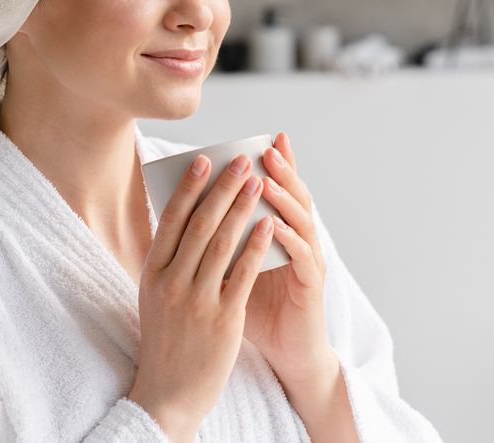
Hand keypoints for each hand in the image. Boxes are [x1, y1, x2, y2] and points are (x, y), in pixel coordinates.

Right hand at [129, 152, 273, 442]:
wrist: (169, 391)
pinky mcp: (222, 318)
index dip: (189, 187)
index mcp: (151, 272)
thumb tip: (182, 216)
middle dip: (223, 187)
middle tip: (242, 160)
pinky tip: (269, 224)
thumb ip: (168, 259)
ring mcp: (196, 300)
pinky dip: (257, 244)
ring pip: (223, 242)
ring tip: (258, 181)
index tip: (205, 160)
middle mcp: (171, 282)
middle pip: (200, 224)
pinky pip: (242, 273)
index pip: (171, 220)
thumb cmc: (166, 337)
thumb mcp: (155, 294)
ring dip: (242, 207)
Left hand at [242, 132, 334, 382]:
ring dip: (285, 198)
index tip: (265, 138)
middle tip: (268, 148)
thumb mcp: (233, 269)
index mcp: (281, 234)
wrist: (285, 354)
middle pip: (294, 198)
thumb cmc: (255, 310)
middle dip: (283, 171)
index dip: (277, 166)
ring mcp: (309, 261)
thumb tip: (182, 216)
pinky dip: (287, 238)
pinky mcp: (311, 285)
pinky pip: (301, 257)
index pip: (280, 192)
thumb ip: (220, 243)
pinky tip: (273, 224)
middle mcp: (299, 241)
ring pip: (301, 221)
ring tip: (268, 178)